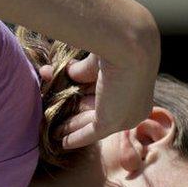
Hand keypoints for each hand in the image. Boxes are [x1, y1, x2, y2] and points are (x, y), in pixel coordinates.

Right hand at [40, 49, 157, 150]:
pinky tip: (63, 143)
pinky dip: (76, 138)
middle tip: (56, 117)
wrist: (127, 44)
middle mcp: (133, 104)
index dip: (83, 93)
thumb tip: (70, 75)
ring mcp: (124, 117)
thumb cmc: (116, 43)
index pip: (104, 93)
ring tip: (53, 130)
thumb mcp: (97, 61)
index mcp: (134, 84)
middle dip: (75, 113)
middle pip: (97, 109)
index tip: (67, 96)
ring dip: (71, 127)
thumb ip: (84, 72)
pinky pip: (90, 134)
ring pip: (91, 121)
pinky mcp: (112, 123)